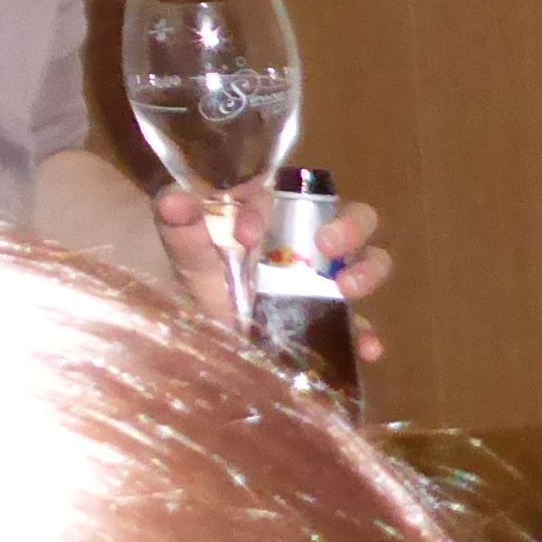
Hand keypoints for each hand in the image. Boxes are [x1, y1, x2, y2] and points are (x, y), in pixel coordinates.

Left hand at [154, 180, 392, 364]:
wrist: (207, 331)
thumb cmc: (201, 275)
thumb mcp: (188, 252)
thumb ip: (180, 225)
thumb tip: (173, 198)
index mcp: (273, 213)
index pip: (282, 194)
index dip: (266, 209)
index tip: (244, 235)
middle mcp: (309, 239)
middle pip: (349, 217)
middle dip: (349, 226)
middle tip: (326, 245)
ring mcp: (326, 278)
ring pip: (368, 260)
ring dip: (367, 271)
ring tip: (347, 289)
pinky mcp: (331, 316)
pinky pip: (360, 323)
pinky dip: (368, 333)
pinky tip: (367, 346)